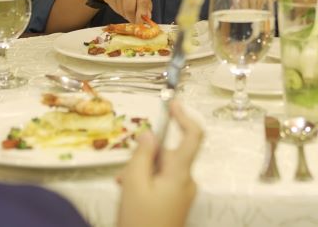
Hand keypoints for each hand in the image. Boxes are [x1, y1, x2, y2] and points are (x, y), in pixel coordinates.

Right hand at [93, 0, 152, 23]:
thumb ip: (146, 4)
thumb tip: (147, 17)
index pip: (143, 1)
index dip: (142, 15)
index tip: (141, 24)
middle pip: (130, 7)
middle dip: (132, 17)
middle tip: (134, 22)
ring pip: (122, 9)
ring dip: (125, 14)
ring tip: (127, 10)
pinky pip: (114, 7)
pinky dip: (118, 10)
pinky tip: (120, 5)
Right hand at [117, 101, 203, 226]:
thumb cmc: (140, 222)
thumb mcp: (134, 185)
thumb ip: (141, 156)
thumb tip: (149, 134)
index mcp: (181, 174)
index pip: (193, 136)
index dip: (185, 116)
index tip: (172, 103)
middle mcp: (187, 182)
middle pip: (170, 154)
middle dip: (146, 156)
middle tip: (124, 172)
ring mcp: (182, 194)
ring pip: (162, 170)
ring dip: (142, 172)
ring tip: (123, 188)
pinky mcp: (175, 205)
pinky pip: (161, 184)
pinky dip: (145, 183)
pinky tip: (129, 195)